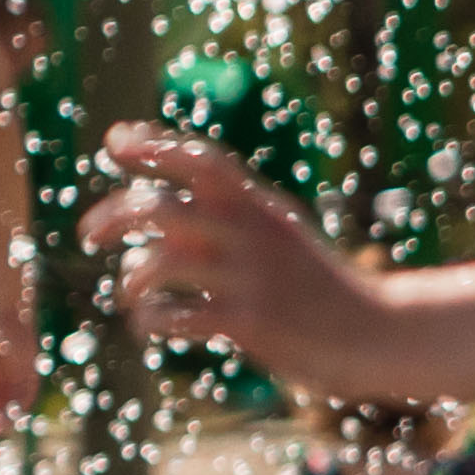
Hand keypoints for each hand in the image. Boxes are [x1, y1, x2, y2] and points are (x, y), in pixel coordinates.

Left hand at [87, 127, 387, 386]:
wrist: (383, 333)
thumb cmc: (324, 288)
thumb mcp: (285, 236)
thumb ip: (231, 219)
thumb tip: (162, 208)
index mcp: (261, 209)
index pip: (201, 160)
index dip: (153, 144)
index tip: (114, 142)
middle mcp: (252, 235)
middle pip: (160, 207)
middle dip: (112, 216)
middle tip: (90, 235)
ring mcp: (251, 278)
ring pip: (160, 261)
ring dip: (129, 278)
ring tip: (129, 296)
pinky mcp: (251, 322)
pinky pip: (177, 315)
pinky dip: (151, 320)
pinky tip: (152, 326)